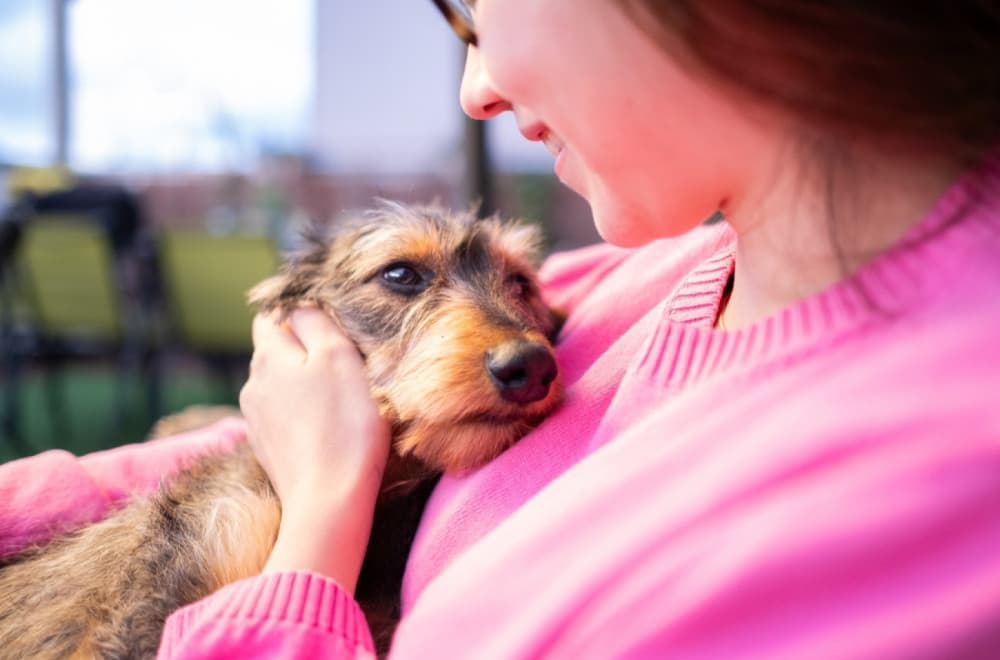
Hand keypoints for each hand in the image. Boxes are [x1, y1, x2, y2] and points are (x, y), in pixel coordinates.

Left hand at [240, 308, 389, 590]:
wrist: (330, 501)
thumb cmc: (344, 426)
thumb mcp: (339, 356)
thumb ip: (315, 321)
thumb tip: (300, 304)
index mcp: (267, 358)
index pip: (272, 317)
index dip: (302, 316)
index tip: (334, 330)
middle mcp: (253, 386)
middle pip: (278, 353)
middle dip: (306, 353)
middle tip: (347, 365)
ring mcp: (258, 422)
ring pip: (283, 387)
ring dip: (307, 387)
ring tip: (343, 401)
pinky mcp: (270, 451)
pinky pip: (287, 418)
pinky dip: (306, 416)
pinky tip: (331, 430)